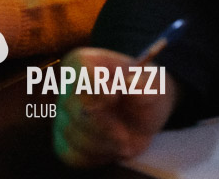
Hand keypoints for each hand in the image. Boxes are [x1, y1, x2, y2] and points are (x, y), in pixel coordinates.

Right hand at [52, 47, 179, 167]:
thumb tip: (131, 85)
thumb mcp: (154, 83)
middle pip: (72, 105)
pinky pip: (71, 154)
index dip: (95, 85)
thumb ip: (145, 84)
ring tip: (125, 143)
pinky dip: (95, 156)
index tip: (115, 96)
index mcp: (86, 62)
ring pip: (72, 133)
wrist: (144, 115)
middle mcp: (68, 86)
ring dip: (103, 143)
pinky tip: (111, 149)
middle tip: (126, 136)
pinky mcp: (65, 141)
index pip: (78, 68)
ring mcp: (64, 115)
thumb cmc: (145, 91)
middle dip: (102, 125)